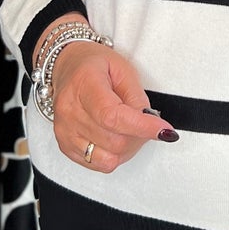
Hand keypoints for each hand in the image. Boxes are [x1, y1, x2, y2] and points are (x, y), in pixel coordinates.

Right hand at [49, 38, 178, 171]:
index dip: (141, 127)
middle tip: (147, 123)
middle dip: (139, 136)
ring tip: (129, 129)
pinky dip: (114, 155)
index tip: (164, 130)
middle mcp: (69, 111)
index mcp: (83, 84)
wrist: (68, 67)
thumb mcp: (123, 69)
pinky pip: (98, 164)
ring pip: (108, 158)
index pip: (112, 116)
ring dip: (128, 148)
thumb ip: (137, 98)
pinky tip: (115, 137)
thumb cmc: (96, 65)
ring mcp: (64, 131)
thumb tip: (150, 124)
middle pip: (114, 141)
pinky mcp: (65, 146)